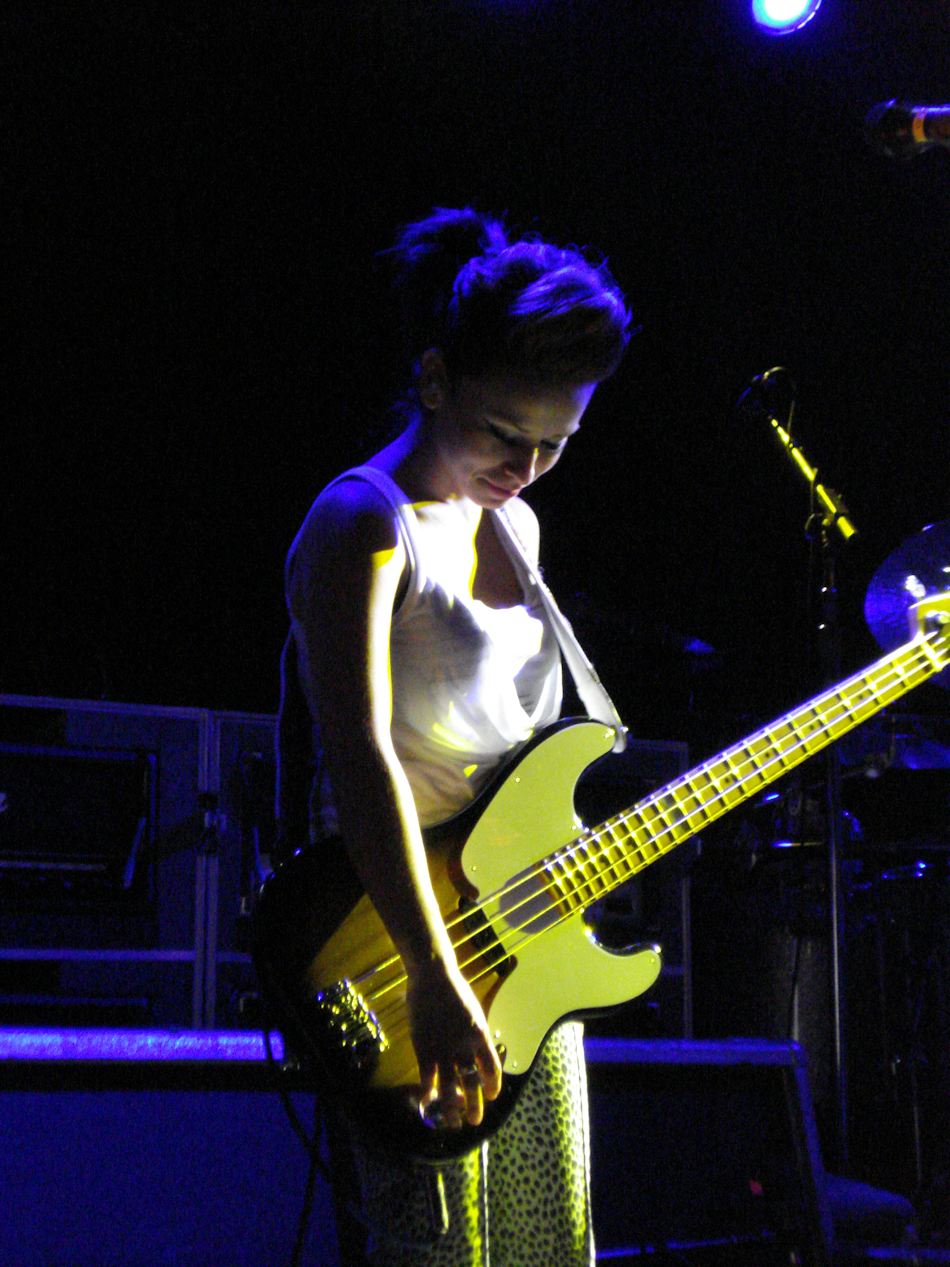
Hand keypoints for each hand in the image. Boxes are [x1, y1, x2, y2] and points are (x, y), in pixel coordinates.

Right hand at [406, 960, 502, 1129]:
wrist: (433, 976)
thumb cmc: (454, 992)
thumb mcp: (473, 1013)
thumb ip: (475, 1036)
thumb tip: (478, 1055)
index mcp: (480, 1035)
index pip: (492, 1068)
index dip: (493, 1086)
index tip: (491, 1096)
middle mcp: (464, 1045)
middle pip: (473, 1083)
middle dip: (475, 1106)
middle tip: (475, 1120)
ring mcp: (443, 1048)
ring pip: (450, 1088)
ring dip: (452, 1109)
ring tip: (453, 1122)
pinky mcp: (424, 1047)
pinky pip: (428, 1078)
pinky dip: (428, 1093)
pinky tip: (428, 1102)